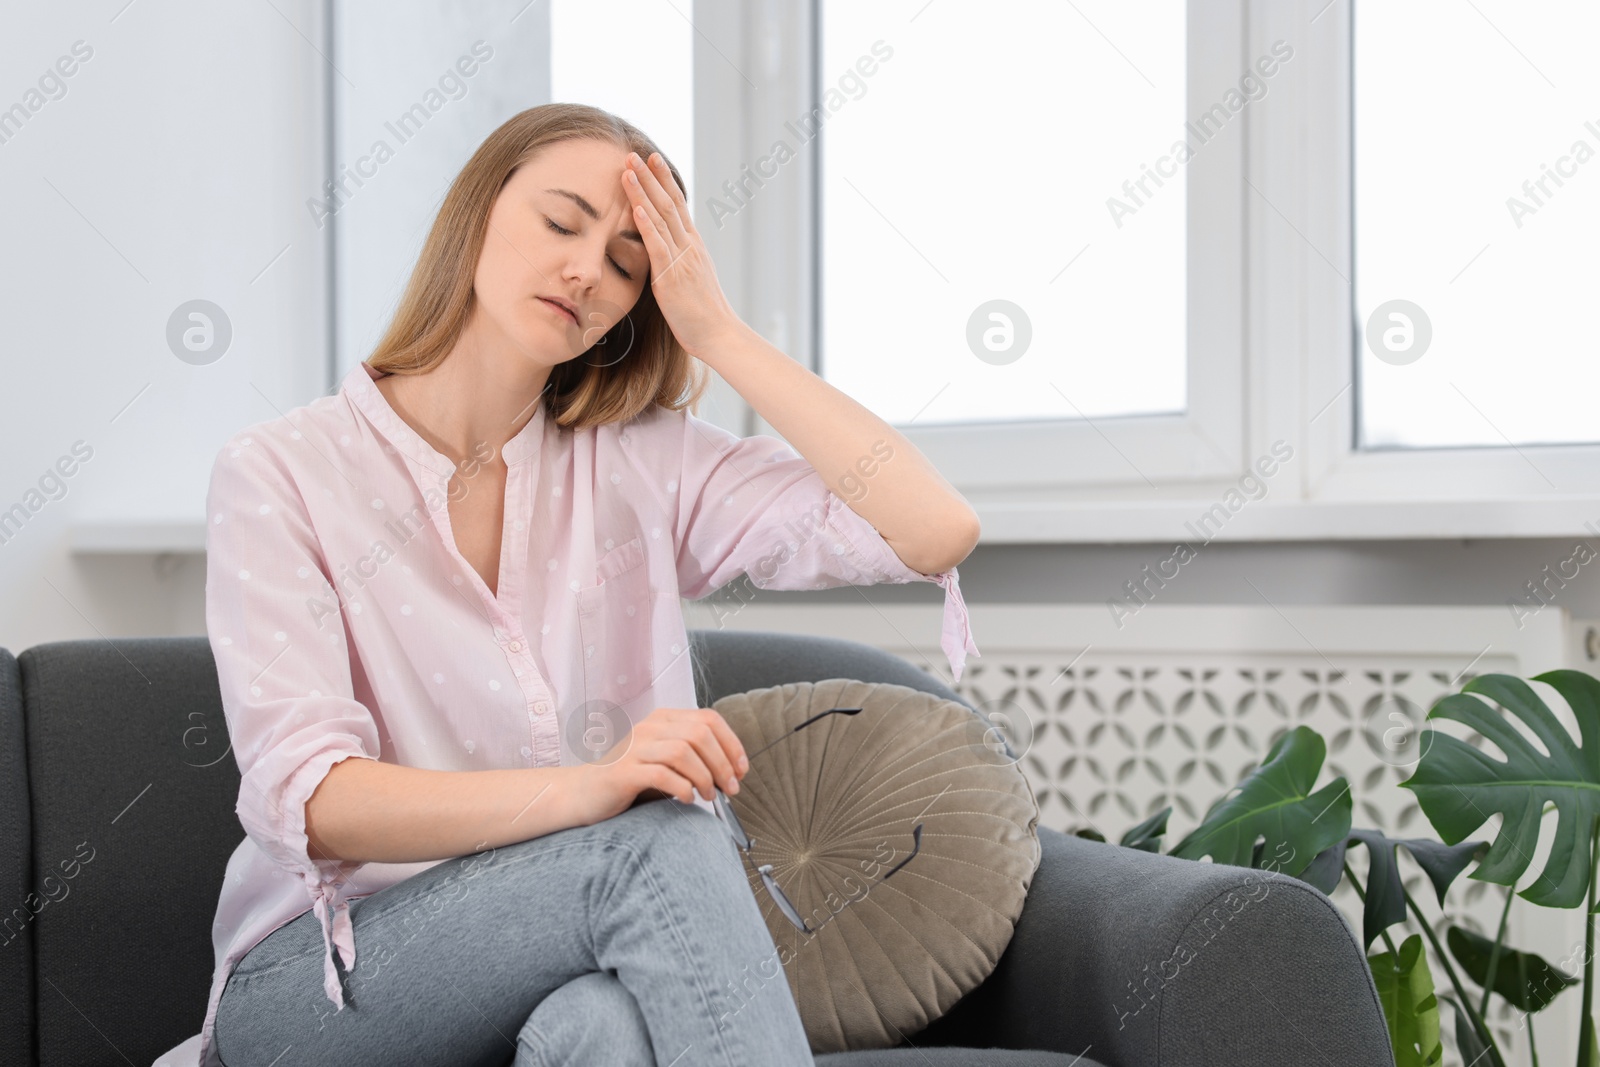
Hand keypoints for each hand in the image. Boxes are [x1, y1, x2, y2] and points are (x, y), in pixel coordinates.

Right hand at [570, 706, 750, 825]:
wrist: (583, 793)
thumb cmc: (630, 780)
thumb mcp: (666, 762)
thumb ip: (694, 759)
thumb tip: (732, 773)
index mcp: (663, 719)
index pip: (709, 719)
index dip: (732, 744)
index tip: (741, 770)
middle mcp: (650, 727)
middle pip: (700, 734)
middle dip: (723, 763)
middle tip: (730, 788)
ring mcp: (635, 748)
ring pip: (684, 752)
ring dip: (705, 777)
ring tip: (709, 796)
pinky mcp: (624, 772)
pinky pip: (662, 775)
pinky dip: (682, 788)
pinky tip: (688, 799)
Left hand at [620, 150, 743, 360]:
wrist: (719, 334)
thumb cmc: (703, 314)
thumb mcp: (692, 279)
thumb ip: (679, 261)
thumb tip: (666, 252)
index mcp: (693, 245)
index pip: (678, 204)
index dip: (664, 180)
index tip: (652, 159)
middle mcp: (689, 246)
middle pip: (668, 203)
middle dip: (650, 176)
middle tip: (634, 153)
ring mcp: (681, 260)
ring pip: (661, 218)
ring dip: (643, 192)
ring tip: (628, 169)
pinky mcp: (671, 277)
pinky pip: (658, 246)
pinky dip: (646, 225)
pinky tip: (636, 208)